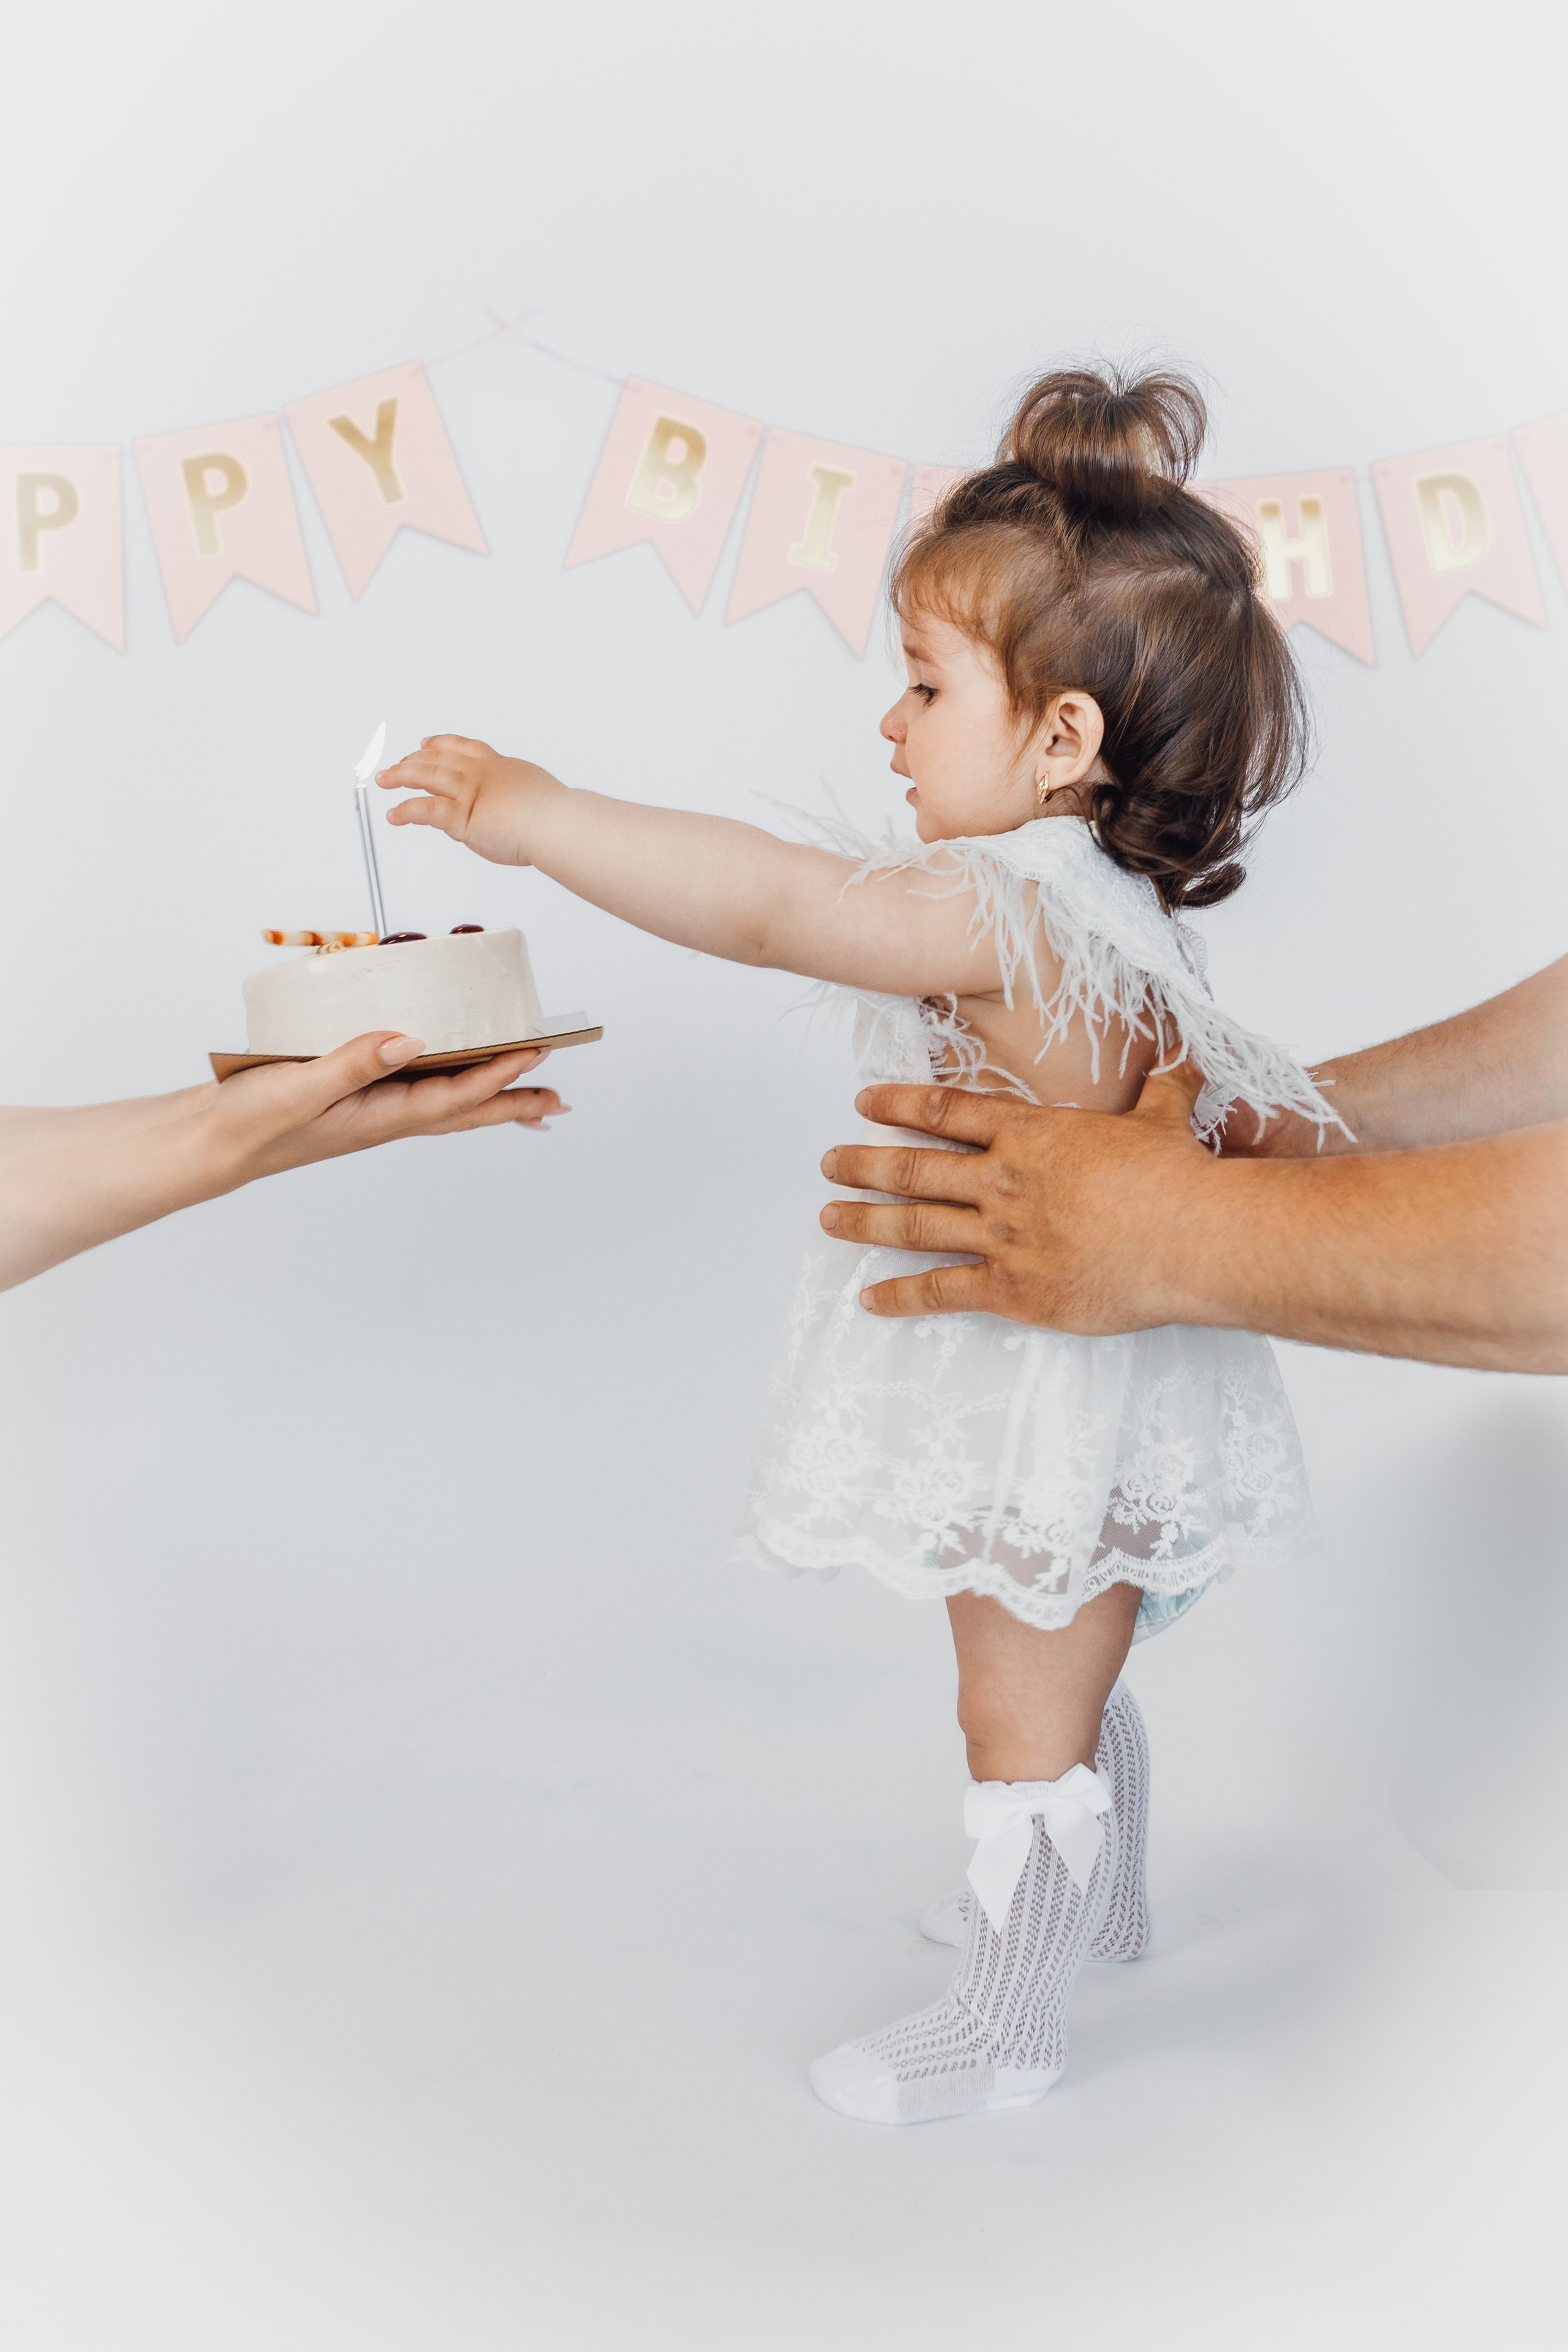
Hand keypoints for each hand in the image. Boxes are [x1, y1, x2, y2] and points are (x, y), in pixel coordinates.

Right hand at [197, 1031, 566, 1186]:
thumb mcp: (299, 1089)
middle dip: (512, 1102)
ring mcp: (368, 1110)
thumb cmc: (247, 1123)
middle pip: (463, 1109)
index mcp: (377, 1117)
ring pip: (443, 1100)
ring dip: (487, 1094)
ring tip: (526, 1092)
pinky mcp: (351, 1097)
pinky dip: (444, 1080)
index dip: (497, 1075)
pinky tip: (446, 1072)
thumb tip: (411, 1041)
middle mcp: (382, 1117)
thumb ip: (354, 1063)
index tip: (535, 1053)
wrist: (208, 1142)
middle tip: (558, 1100)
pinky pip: (412, 1088)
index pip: (452, 1097)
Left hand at [376, 734, 564, 867]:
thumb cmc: (555, 816)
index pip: (463, 747)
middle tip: (395, 766)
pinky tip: (394, 814)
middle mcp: (480, 773)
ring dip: (400, 776)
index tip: (427, 743)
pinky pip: (425, 810)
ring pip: (426, 775)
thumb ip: (510, 795)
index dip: (441, 744)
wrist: (558, 825)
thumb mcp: (532, 791)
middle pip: (438, 757)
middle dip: (413, 760)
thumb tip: (502, 808)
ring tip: (384, 780)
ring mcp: (469, 792)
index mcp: (499, 766)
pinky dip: (406, 810)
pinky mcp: (462, 816)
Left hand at [817, 1064, 1212, 1330]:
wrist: (1195, 1239)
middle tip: (829, 1162)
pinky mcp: (1013, 1290)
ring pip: (916, 1225)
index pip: (948, 1111)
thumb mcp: (1167, 1116)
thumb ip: (1163, 1084)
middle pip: (915, 1168)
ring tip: (828, 1219)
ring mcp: (1003, 1237)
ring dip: (866, 1222)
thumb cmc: (1182, 1179)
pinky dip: (901, 1297)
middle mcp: (1004, 1182)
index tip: (865, 1102)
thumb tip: (1182, 1056)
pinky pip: (943, 1291)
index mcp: (1032, 1135)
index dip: (900, 1105)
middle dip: (865, 1164)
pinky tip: (869, 1300)